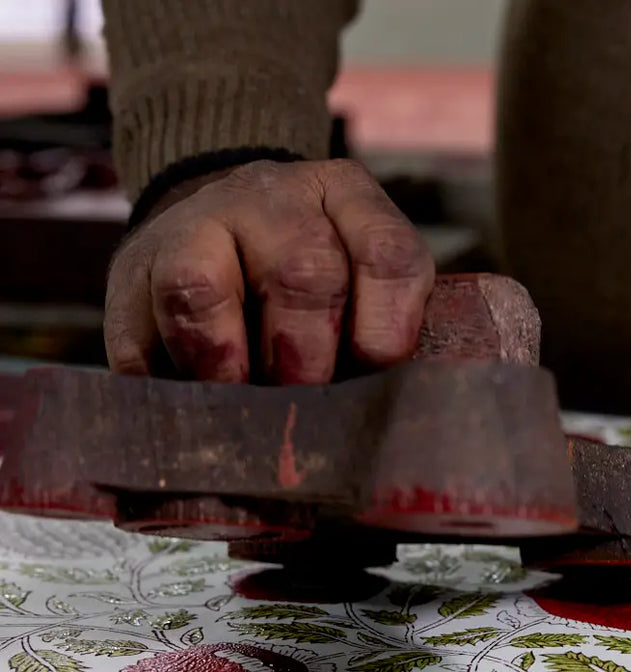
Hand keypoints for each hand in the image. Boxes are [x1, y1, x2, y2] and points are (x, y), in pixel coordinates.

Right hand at [104, 159, 434, 382]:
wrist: (215, 215)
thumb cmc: (315, 273)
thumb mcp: (363, 275)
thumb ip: (383, 325)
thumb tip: (386, 403)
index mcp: (344, 197)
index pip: (385, 255)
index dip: (384, 326)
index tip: (373, 369)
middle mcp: (271, 198)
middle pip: (300, 273)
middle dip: (305, 352)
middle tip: (304, 397)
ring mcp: (192, 224)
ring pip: (198, 289)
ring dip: (223, 361)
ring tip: (237, 400)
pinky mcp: (132, 270)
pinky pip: (137, 334)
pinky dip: (164, 382)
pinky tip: (190, 401)